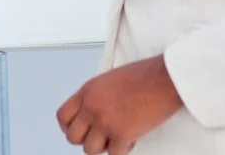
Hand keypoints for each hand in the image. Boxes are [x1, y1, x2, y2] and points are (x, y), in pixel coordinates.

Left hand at [56, 56, 182, 154]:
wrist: (162, 78)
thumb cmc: (142, 76)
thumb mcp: (109, 80)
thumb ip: (96, 97)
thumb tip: (91, 115)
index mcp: (87, 91)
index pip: (63, 117)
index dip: (70, 127)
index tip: (81, 130)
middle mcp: (92, 106)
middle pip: (73, 137)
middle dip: (87, 140)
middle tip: (102, 136)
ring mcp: (105, 121)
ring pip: (90, 150)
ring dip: (105, 146)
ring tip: (118, 134)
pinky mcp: (121, 134)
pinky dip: (123, 149)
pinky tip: (131, 137)